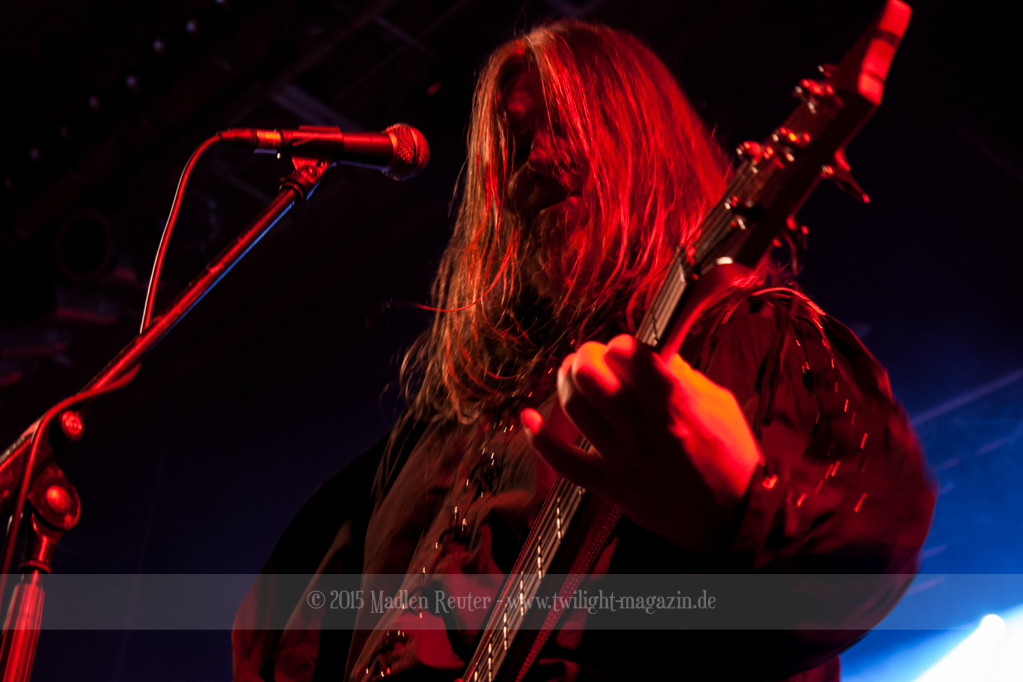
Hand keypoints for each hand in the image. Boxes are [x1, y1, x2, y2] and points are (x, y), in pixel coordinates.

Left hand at [521, 334, 759, 551]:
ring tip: (574, 375)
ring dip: (567, 382)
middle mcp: (644, 431)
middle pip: (590, 374)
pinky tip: (529, 417)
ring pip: (574, 408)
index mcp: (676, 405)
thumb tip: (653, 352)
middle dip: (588, 355)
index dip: (623, 344)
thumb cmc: (732, 460)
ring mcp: (623, 460)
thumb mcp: (721, 404)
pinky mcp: (610, 485)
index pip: (629, 354)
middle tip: (596, 358)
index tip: (627, 349)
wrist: (732, 520)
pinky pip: (563, 462)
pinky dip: (539, 438)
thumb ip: (684, 376)